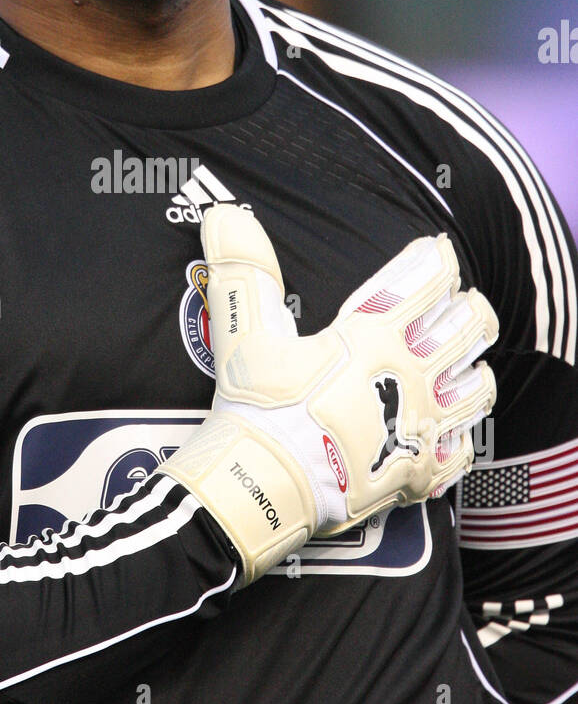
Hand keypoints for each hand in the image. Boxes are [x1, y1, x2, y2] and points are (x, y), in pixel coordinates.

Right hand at [161, 204, 497, 584]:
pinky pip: (459, 451)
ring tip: (462, 365)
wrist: (262, 487)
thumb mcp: (246, 331)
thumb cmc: (257, 408)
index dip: (436, 260)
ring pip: (476, 389)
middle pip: (469, 329)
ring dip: (472, 371)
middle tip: (460, 303)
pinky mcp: (418, 473)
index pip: (426, 281)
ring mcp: (419, 428)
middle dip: (469, 310)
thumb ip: (243, 268)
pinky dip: (457, 438)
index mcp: (374, 336)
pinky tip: (445, 432)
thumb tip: (225, 216)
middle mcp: (410, 377)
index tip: (437, 250)